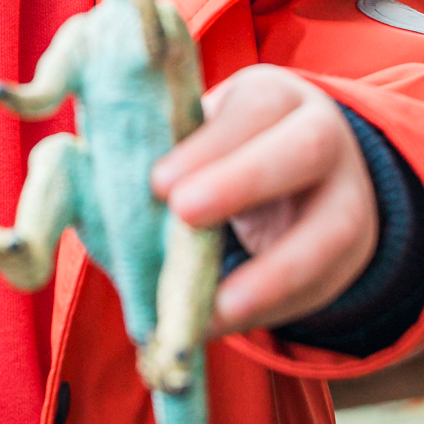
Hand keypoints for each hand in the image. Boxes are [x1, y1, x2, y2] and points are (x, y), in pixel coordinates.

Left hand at [147, 66, 375, 332]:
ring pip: (334, 230)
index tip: (157, 183)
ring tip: (212, 309)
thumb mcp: (192, 140)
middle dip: (243, 182)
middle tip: (182, 215)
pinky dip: (269, 312)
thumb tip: (74, 192)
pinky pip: (320, 288)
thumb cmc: (220, 159)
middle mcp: (323, 136)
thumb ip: (141, 157)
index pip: (253, 107)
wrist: (300, 185)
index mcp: (273, 97)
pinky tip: (219, 326)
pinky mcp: (349, 257)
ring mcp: (348, 198)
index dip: (208, 145)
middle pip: (306, 150)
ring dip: (272, 274)